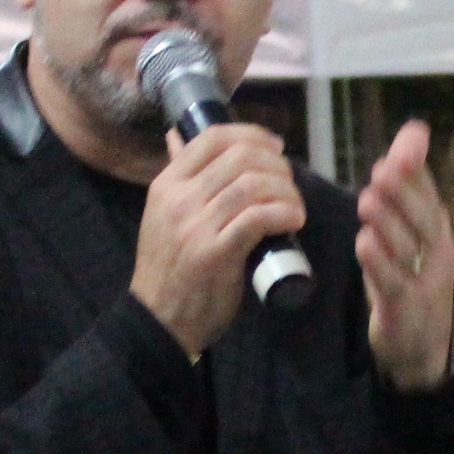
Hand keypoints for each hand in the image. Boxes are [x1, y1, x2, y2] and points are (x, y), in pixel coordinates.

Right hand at [129, 118, 304, 359]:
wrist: (158, 319)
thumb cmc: (169, 268)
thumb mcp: (163, 214)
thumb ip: (178, 179)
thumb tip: (177, 136)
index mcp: (166, 184)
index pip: (211, 137)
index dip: (251, 134)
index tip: (275, 147)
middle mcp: (179, 198)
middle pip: (240, 157)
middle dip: (276, 164)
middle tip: (289, 183)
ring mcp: (196, 225)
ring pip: (253, 185)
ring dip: (285, 190)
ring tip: (294, 206)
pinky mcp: (216, 252)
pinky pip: (258, 218)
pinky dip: (284, 214)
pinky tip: (294, 220)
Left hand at [357, 119, 453, 389]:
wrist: (419, 348)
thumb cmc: (410, 280)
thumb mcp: (410, 232)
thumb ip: (407, 185)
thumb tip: (414, 130)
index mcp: (438, 232)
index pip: (430, 195)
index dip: (417, 172)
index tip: (405, 145)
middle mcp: (438, 254)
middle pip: (425, 219)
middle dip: (405, 193)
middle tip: (383, 169)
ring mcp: (425, 282)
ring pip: (407, 249)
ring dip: (387, 223)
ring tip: (368, 200)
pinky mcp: (404, 308)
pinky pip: (393, 283)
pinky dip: (379, 263)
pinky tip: (365, 243)